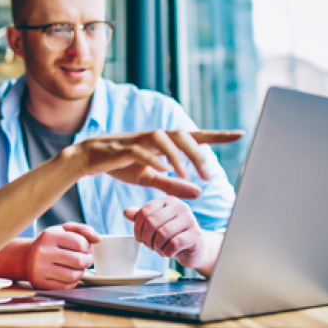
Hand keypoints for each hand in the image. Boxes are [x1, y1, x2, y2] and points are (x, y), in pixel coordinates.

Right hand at [26, 223, 98, 289]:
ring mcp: (40, 268)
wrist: (25, 258)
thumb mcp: (63, 230)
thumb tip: (98, 239)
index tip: (84, 248)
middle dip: (87, 261)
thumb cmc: (49, 243)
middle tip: (85, 260)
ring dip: (80, 273)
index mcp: (50, 235)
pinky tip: (68, 276)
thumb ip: (82, 230)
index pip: (80, 243)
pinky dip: (72, 282)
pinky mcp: (40, 282)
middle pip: (78, 261)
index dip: (87, 247)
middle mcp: (43, 251)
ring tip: (77, 268)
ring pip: (73, 276)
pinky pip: (66, 286)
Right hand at [70, 130, 242, 198]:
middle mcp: (153, 137)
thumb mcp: (149, 178)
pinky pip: (140, 150)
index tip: (239, 134)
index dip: (216, 135)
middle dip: (198, 153)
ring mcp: (137, 140)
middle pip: (181, 134)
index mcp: (162, 143)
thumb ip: (173, 184)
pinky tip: (163, 169)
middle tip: (207, 175)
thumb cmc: (120, 165)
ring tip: (186, 174)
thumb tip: (199, 193)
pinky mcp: (122, 148)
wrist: (88, 159)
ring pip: (163, 138)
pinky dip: (154, 158)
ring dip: (178, 155)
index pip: (193, 136)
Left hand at [124, 196, 221, 275]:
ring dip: (156, 246)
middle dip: (146, 238)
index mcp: (168, 201)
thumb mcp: (156, 224)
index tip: (139, 238)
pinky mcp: (196, 235)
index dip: (137, 227)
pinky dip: (166, 252)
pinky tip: (168, 253)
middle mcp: (180, 207)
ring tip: (159, 249)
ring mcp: (190, 220)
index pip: (145, 211)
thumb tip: (126, 212)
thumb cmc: (173, 234)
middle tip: (149, 246)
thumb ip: (141, 217)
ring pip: (162, 234)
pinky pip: (174, 244)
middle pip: (152, 222)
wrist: (195, 248)